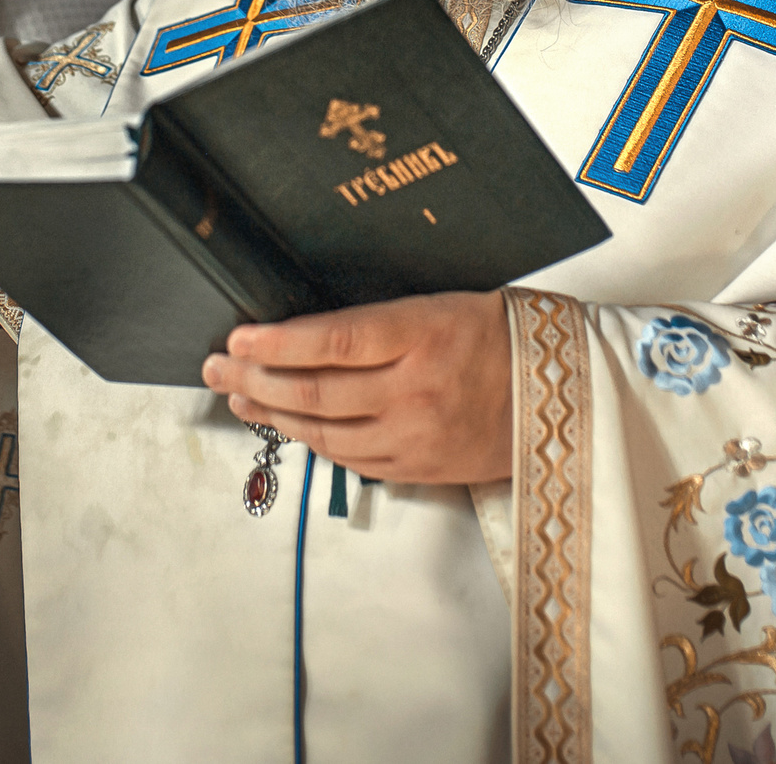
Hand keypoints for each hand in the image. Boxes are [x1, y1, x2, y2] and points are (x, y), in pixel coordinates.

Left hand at [200, 290, 511, 483]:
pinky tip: (288, 426)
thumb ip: (375, 323)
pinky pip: (350, 460)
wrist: (556, 390)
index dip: (277, 342)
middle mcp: (415, 390)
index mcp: (422, 335)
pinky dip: (312, 442)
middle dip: (255, 378)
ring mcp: (416, 435)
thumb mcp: (437, 306)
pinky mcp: (418, 468)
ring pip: (324, 431)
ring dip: (272, 414)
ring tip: (239, 395)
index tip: (240, 337)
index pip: (332, 340)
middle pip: (316, 391)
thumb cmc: (494, 336)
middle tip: (219, 367)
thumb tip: (303, 332)